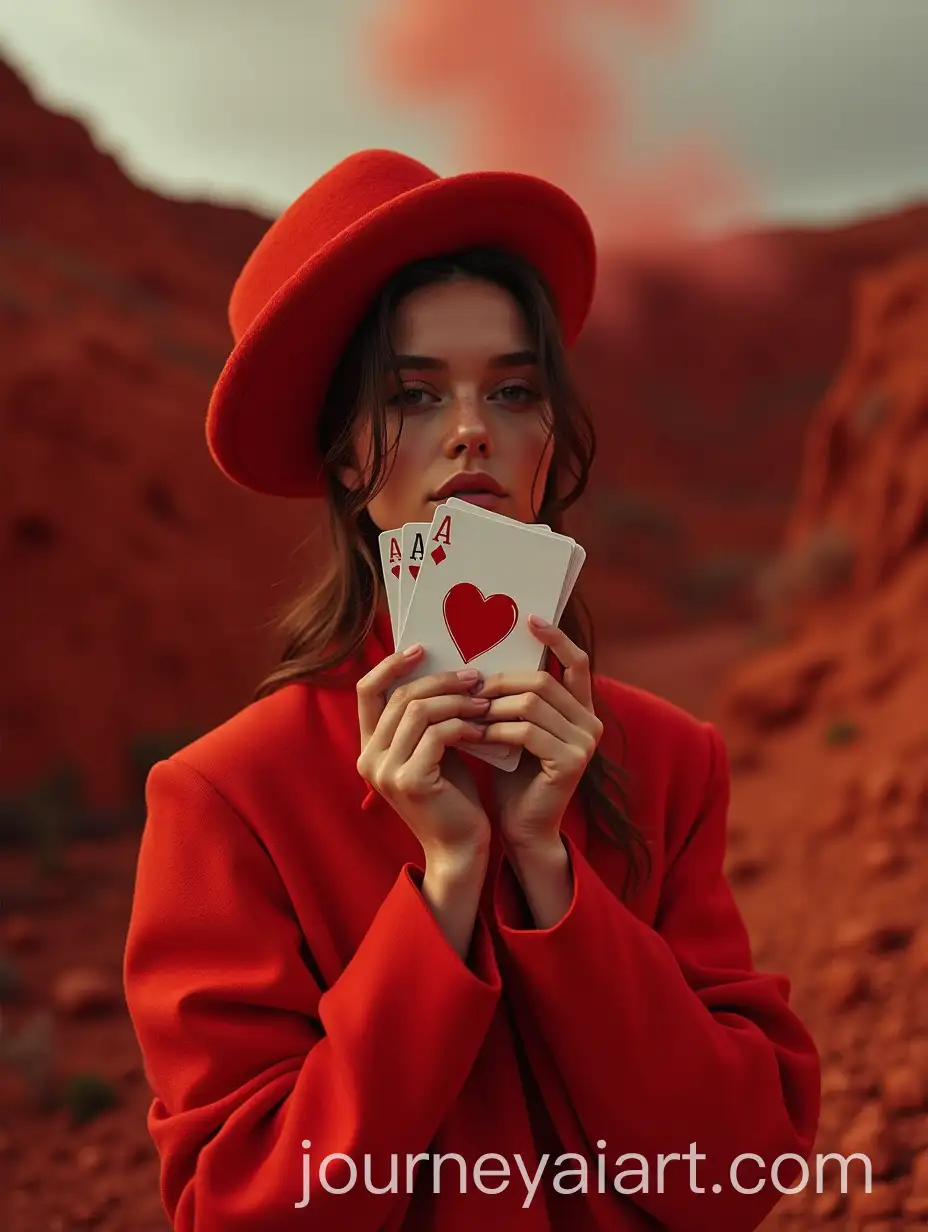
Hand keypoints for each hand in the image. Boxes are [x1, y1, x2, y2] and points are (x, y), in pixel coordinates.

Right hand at [356, 645, 491, 868]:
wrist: (460, 848)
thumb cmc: (452, 796)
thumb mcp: (434, 749)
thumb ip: (428, 717)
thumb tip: (449, 669)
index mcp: (369, 748)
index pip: (366, 691)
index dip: (390, 665)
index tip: (421, 648)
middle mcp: (369, 758)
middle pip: (400, 696)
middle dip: (441, 681)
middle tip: (475, 677)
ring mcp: (386, 771)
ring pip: (420, 711)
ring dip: (458, 702)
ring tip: (485, 702)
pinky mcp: (411, 781)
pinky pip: (438, 734)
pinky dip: (465, 726)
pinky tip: (485, 730)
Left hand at [476, 616, 602, 852]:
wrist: (522, 827)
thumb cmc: (512, 775)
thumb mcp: (513, 727)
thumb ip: (512, 697)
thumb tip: (482, 659)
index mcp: (581, 710)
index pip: (577, 662)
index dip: (556, 638)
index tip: (530, 619)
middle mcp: (590, 723)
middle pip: (541, 680)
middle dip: (499, 683)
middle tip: (469, 690)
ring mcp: (584, 743)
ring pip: (531, 703)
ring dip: (493, 708)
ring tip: (468, 715)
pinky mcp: (570, 762)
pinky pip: (526, 731)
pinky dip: (496, 731)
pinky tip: (476, 737)